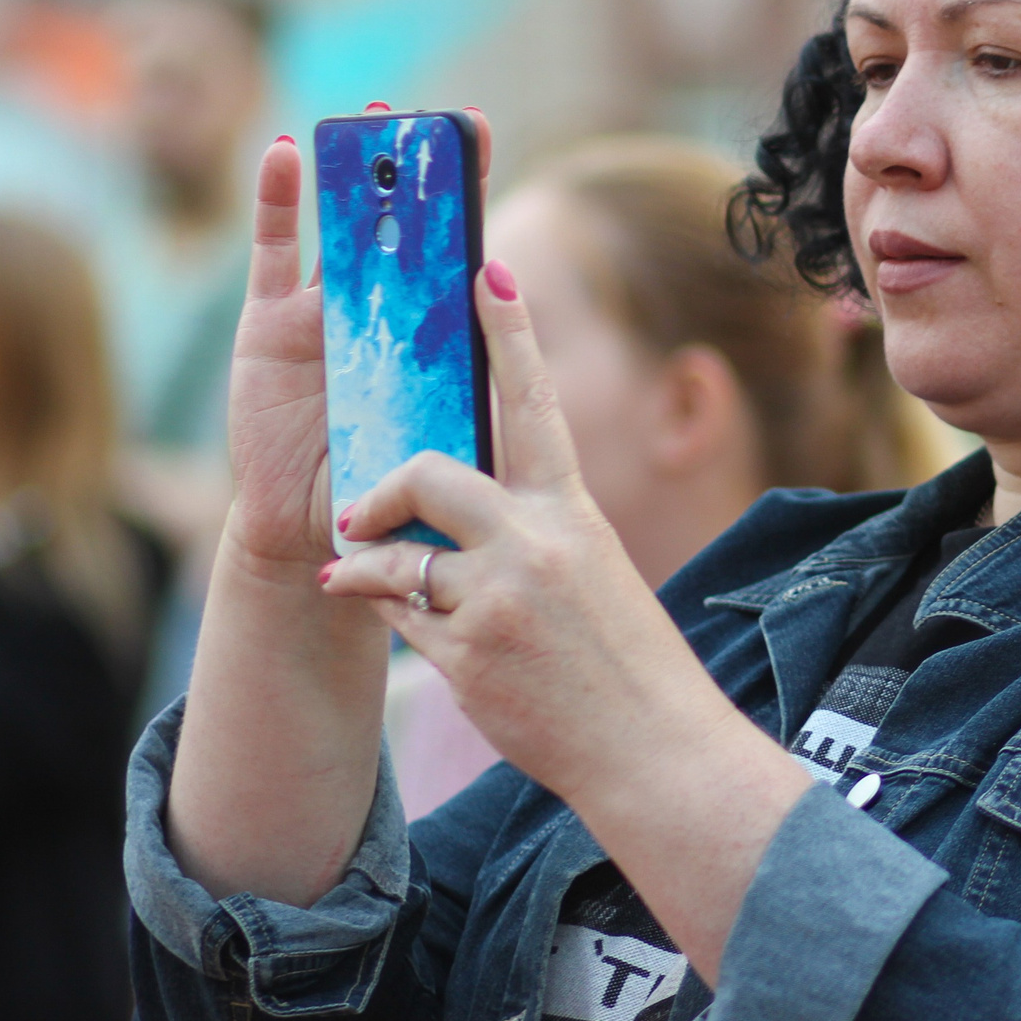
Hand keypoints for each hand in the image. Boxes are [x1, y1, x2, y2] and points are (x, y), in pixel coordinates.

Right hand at [217, 107, 490, 577]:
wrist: (318, 534)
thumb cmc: (392, 485)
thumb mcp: (442, 425)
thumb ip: (465, 374)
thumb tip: (503, 298)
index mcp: (427, 330)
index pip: (449, 244)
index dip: (460, 189)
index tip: (476, 130)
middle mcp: (375, 310)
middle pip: (394, 223)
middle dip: (407, 168)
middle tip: (422, 114)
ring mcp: (318, 313)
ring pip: (337, 227)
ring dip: (350, 171)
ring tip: (367, 117)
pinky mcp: (267, 327)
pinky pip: (272, 255)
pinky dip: (277, 202)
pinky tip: (287, 152)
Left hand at [320, 254, 686, 795]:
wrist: (655, 749)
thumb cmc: (629, 662)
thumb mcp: (596, 574)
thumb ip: (533, 536)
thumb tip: (463, 520)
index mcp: (574, 514)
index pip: (535, 407)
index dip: (509, 336)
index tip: (486, 271)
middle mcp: (535, 546)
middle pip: (429, 475)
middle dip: (386, 490)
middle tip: (365, 511)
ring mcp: (496, 602)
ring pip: (397, 559)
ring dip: (375, 571)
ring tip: (364, 579)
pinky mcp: (464, 658)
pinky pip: (397, 621)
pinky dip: (392, 623)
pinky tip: (420, 640)